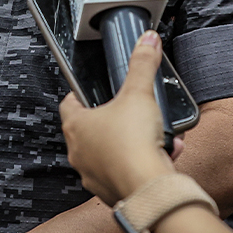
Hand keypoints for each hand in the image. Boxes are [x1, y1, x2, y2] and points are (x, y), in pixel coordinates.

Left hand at [59, 30, 176, 204]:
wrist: (148, 188)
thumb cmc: (133, 144)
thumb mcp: (140, 93)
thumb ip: (142, 64)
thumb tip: (146, 42)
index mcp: (76, 126)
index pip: (69, 102)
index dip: (81, 93)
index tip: (93, 90)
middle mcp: (79, 152)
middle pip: (93, 128)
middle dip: (117, 119)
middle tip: (133, 112)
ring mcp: (93, 174)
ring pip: (112, 151)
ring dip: (133, 142)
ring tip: (155, 134)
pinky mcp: (112, 191)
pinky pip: (126, 171)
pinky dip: (143, 161)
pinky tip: (163, 153)